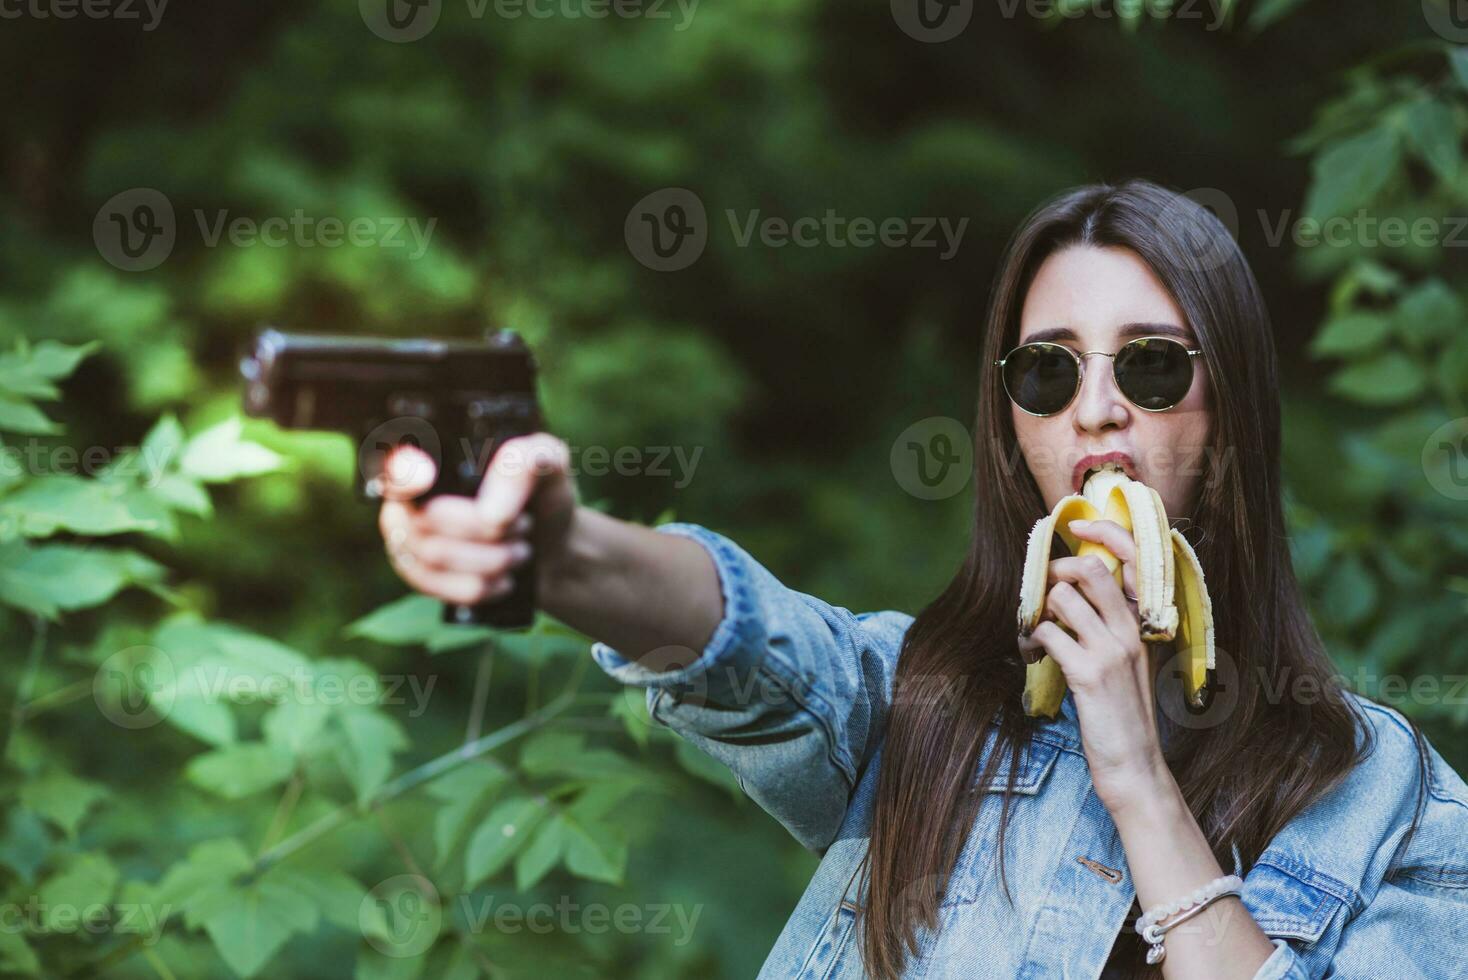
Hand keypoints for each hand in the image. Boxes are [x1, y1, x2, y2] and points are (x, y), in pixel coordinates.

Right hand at [376, 433, 578, 605]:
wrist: (553, 548)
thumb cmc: (544, 496)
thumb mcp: (548, 464)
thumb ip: (524, 463)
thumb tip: (489, 513)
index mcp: (435, 453)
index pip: (395, 461)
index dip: (401, 471)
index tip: (425, 477)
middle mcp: (408, 491)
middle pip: (424, 517)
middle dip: (485, 530)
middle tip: (524, 526)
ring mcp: (404, 533)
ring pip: (432, 555)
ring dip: (489, 559)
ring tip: (520, 551)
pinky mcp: (414, 571)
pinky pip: (433, 584)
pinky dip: (477, 586)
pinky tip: (503, 580)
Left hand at [1017, 518, 1171, 813]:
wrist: (1134, 765)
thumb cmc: (1122, 714)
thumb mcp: (1124, 663)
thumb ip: (1108, 627)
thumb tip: (1070, 594)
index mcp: (1141, 626)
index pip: (1135, 562)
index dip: (1107, 535)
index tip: (1081, 527)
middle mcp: (1130, 632)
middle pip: (1090, 570)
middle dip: (1057, 569)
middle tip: (1043, 591)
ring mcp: (1112, 651)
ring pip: (1064, 598)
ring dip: (1040, 610)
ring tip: (1036, 631)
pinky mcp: (1089, 673)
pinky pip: (1049, 634)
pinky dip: (1032, 639)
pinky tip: (1034, 654)